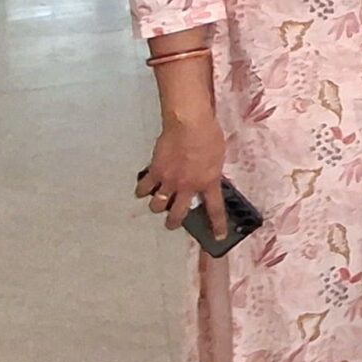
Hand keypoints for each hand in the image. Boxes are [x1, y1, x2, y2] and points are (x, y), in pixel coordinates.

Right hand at [138, 116, 225, 236]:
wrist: (189, 124)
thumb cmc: (208, 135)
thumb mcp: (218, 157)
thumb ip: (211, 172)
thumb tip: (208, 176)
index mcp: (208, 183)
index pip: (215, 209)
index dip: (217, 226)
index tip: (218, 237)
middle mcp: (187, 187)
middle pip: (177, 214)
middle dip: (173, 222)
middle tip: (172, 224)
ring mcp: (169, 181)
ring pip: (157, 205)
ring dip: (156, 206)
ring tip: (156, 204)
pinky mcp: (155, 171)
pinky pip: (145, 187)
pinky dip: (142, 190)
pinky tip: (142, 190)